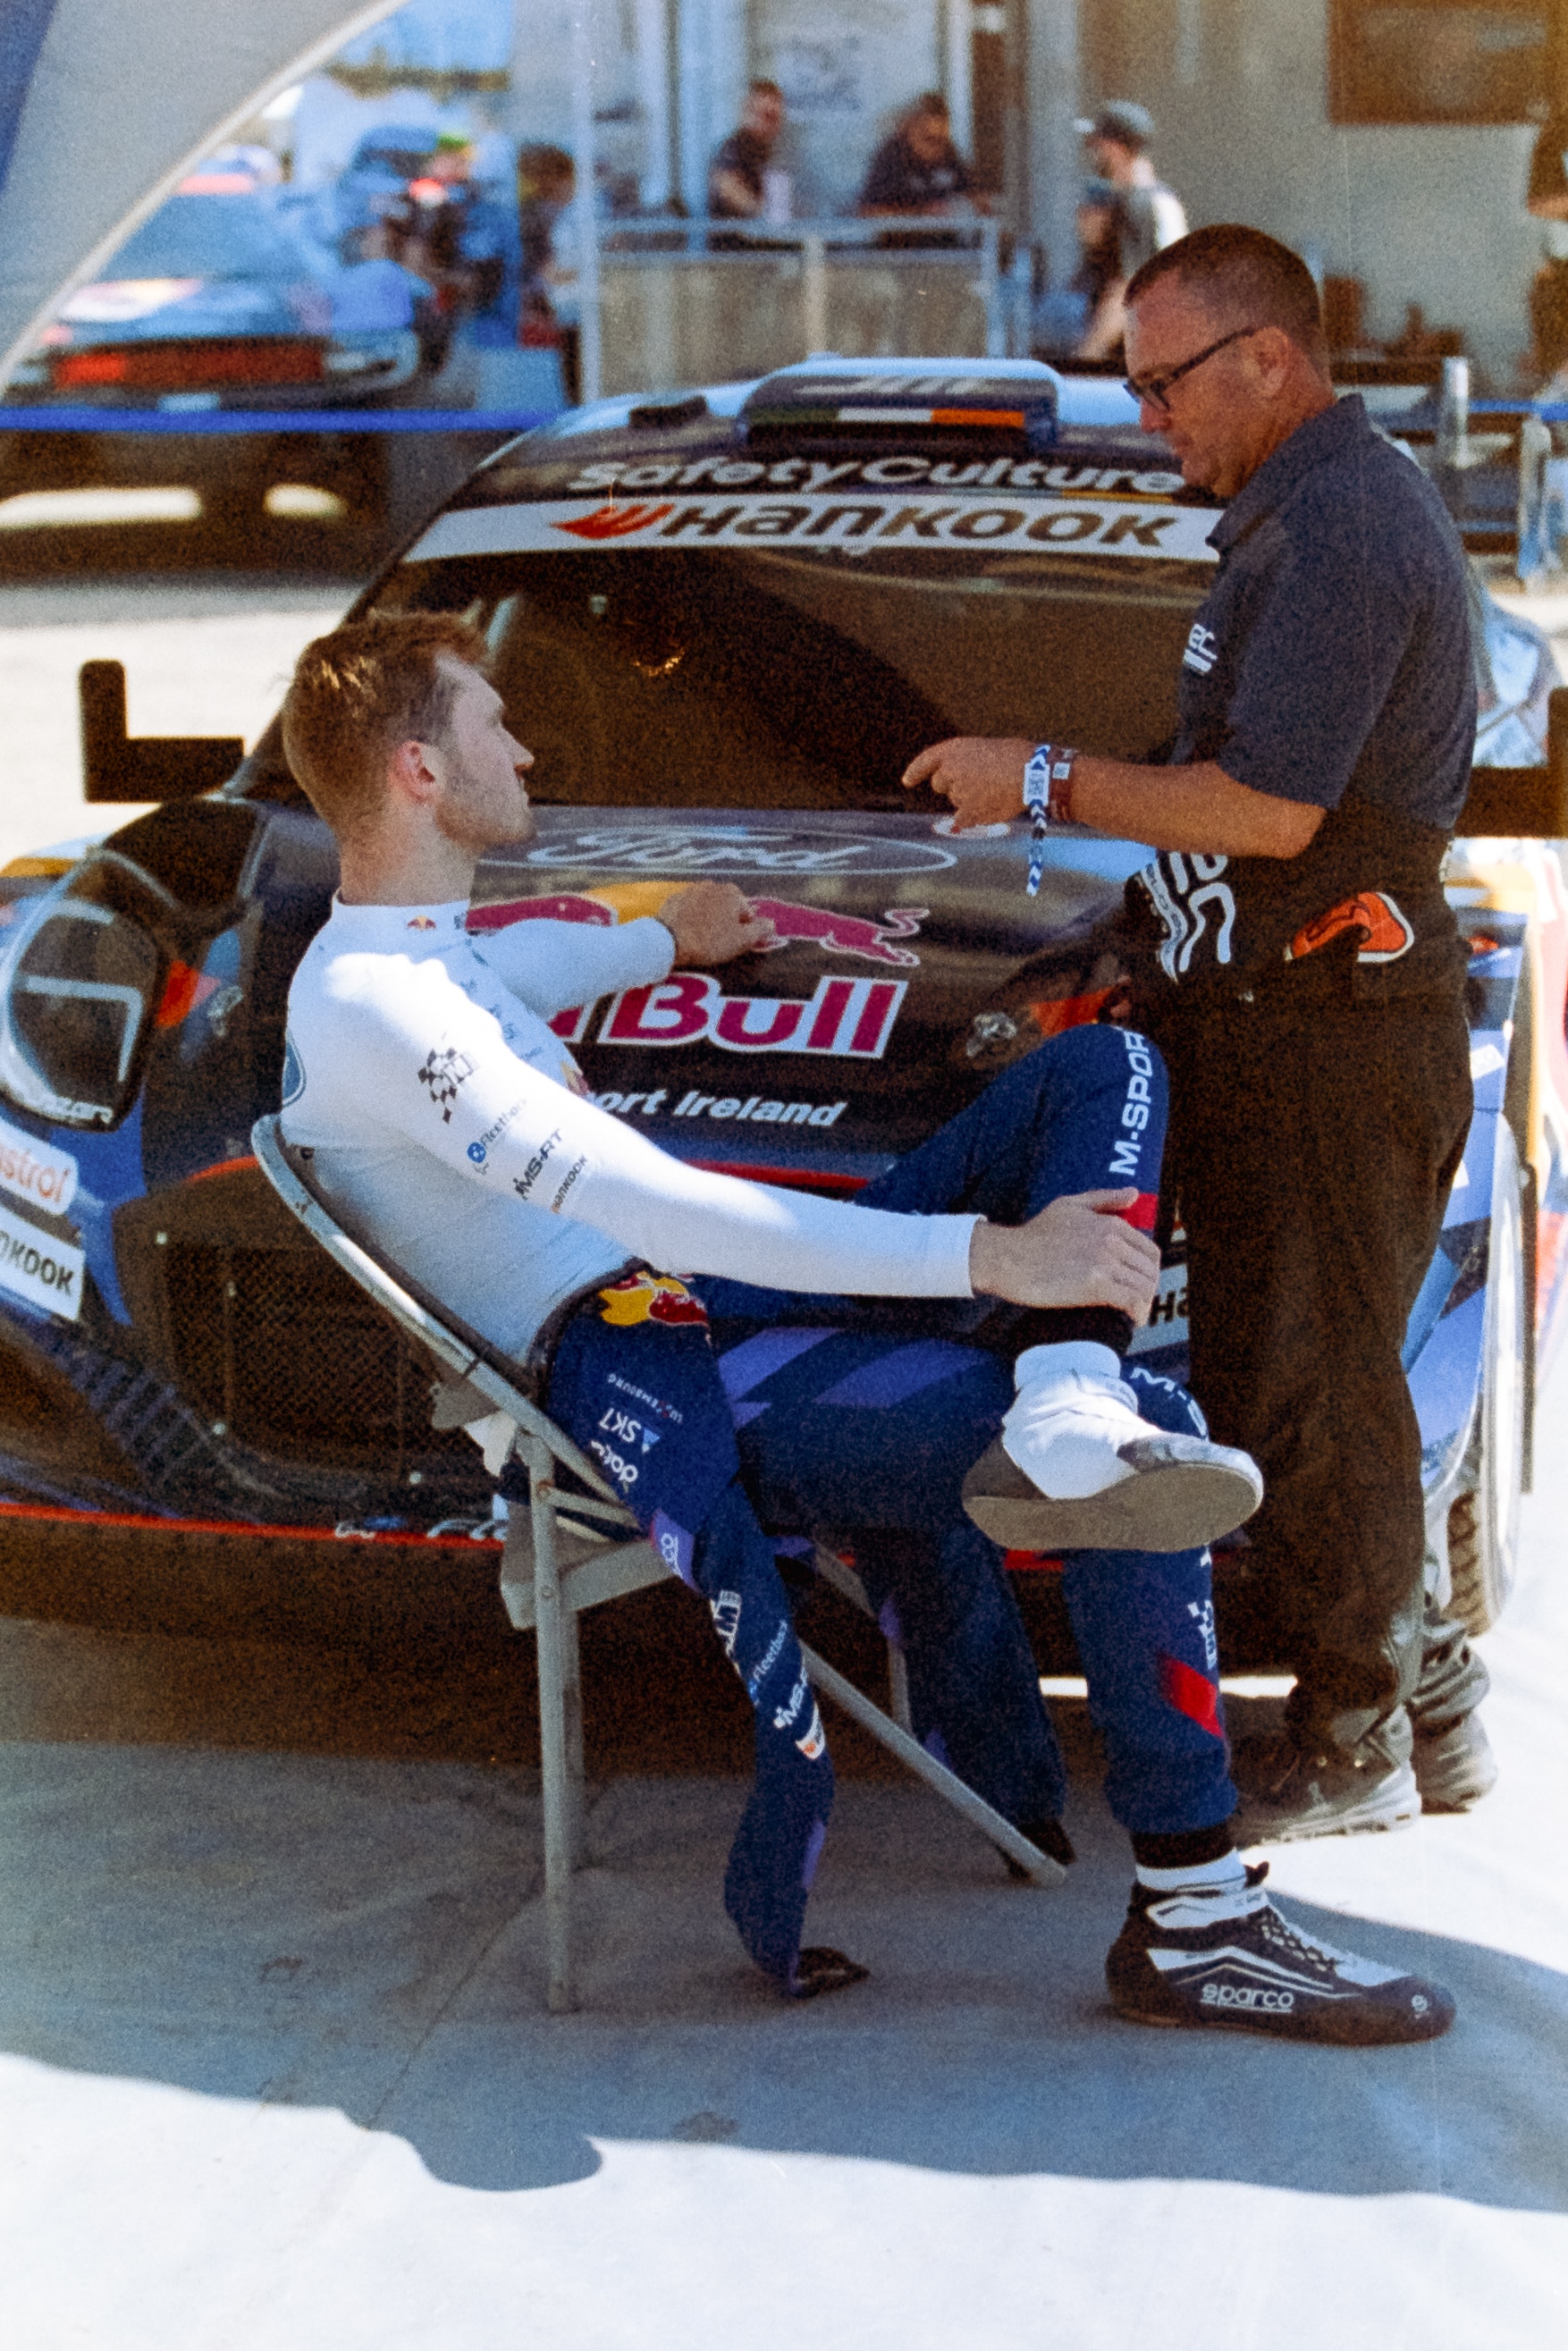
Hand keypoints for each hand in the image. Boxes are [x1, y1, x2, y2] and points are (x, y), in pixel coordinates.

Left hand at [657, 882, 774, 964]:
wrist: (669, 941)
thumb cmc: (711, 941)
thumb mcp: (742, 940)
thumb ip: (760, 930)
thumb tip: (772, 924)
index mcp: (732, 893)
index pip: (747, 913)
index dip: (745, 929)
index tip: (736, 943)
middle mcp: (712, 885)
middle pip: (727, 906)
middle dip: (726, 921)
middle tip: (720, 942)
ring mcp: (690, 890)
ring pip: (707, 906)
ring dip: (708, 918)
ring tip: (703, 938)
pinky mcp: (673, 899)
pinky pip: (688, 909)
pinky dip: (690, 918)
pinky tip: (687, 933)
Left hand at [903, 737, 1033, 829]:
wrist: (1031, 774)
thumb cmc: (1018, 758)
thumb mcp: (986, 750)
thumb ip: (968, 764)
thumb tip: (962, 786)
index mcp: (954, 749)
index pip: (927, 760)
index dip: (915, 771)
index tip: (907, 781)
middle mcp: (950, 770)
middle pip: (940, 784)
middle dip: (952, 785)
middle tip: (978, 782)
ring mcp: (957, 792)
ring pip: (956, 800)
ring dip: (969, 799)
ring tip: (994, 791)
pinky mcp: (967, 811)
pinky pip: (962, 819)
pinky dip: (971, 817)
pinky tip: (989, 809)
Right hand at [969, 1189, 1160, 1321]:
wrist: (1008, 1257)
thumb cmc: (1034, 1234)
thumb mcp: (1070, 1205)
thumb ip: (1104, 1199)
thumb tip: (1133, 1194)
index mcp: (1110, 1223)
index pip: (1149, 1250)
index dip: (1149, 1270)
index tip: (1140, 1283)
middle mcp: (1112, 1241)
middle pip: (1149, 1271)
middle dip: (1148, 1289)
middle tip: (1138, 1302)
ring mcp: (1104, 1263)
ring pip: (1143, 1287)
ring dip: (1144, 1303)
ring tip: (1134, 1313)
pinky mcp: (1094, 1286)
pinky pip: (1130, 1301)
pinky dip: (1136, 1312)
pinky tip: (1130, 1319)